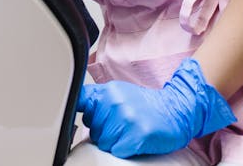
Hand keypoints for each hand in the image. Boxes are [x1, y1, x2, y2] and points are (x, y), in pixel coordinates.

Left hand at [76, 58, 235, 158]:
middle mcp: (114, 101)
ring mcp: (125, 117)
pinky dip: (124, 150)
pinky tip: (134, 141)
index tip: (67, 118)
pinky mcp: (136, 134)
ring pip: (103, 142)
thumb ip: (98, 101)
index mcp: (107, 90)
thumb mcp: (119, 94)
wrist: (176, 110)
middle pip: (92, 129)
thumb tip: (76, 114)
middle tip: (121, 126)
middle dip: (103, 132)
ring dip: (114, 143)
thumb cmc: (145, 106)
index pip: (78, 99)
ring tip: (129, 133)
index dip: (70, 110)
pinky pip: (116, 151)